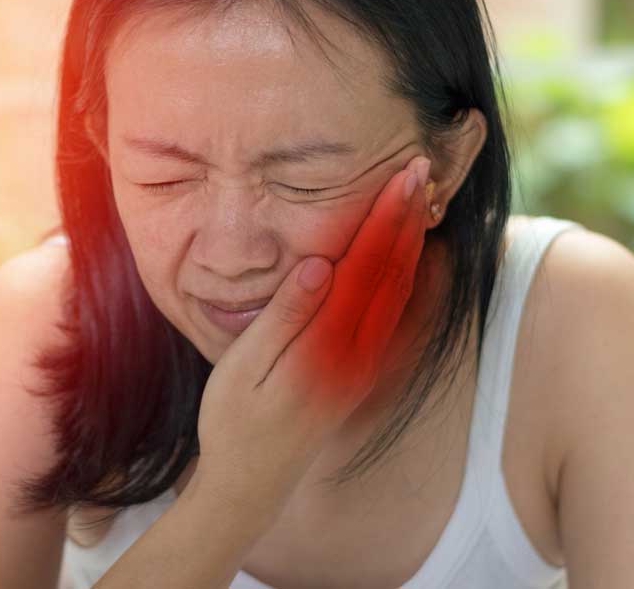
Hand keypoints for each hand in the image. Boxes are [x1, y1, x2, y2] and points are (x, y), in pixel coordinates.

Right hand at [194, 154, 432, 513]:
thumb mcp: (244, 369)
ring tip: (422, 201)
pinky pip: (397, 321)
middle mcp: (359, 357)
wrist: (251, 484)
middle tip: (420, 170)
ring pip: (402, 298)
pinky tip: (417, 264)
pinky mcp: (362, 376)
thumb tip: (320, 265)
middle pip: (393, 276)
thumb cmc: (233, 423)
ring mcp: (365, 369)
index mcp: (329, 347)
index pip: (366, 269)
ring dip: (414, 245)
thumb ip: (285, 317)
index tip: (401, 178)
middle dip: (408, 220)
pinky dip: (413, 286)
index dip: (385, 219)